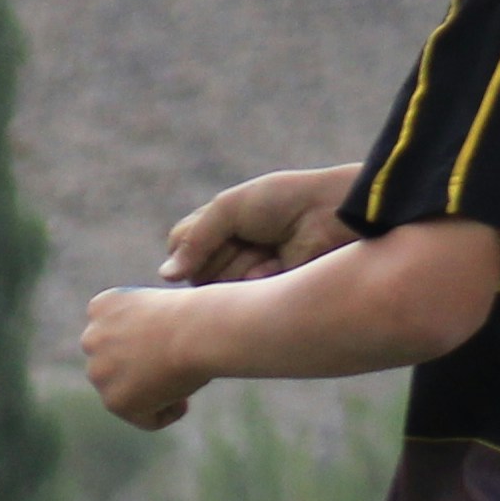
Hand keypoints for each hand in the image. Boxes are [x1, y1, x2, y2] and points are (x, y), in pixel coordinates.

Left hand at [78, 284, 205, 430]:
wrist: (198, 330)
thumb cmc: (198, 317)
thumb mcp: (161, 313)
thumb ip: (143, 333)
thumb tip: (146, 361)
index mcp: (101, 307)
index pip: (117, 337)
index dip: (151, 343)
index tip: (175, 339)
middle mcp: (91, 339)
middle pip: (118, 368)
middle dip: (147, 370)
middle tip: (179, 363)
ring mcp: (98, 372)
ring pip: (129, 395)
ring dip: (157, 393)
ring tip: (183, 378)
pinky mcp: (113, 401)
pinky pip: (146, 419)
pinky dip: (170, 411)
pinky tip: (185, 396)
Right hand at [160, 164, 360, 285]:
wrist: (333, 216)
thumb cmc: (286, 202)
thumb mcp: (230, 207)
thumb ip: (194, 239)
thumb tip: (165, 276)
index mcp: (219, 229)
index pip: (179, 244)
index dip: (193, 240)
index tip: (225, 224)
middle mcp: (230, 255)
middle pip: (193, 268)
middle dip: (220, 251)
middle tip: (254, 236)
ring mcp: (247, 278)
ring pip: (213, 285)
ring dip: (240, 264)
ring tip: (271, 250)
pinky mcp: (266, 298)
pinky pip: (239, 299)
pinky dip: (255, 279)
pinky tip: (278, 265)